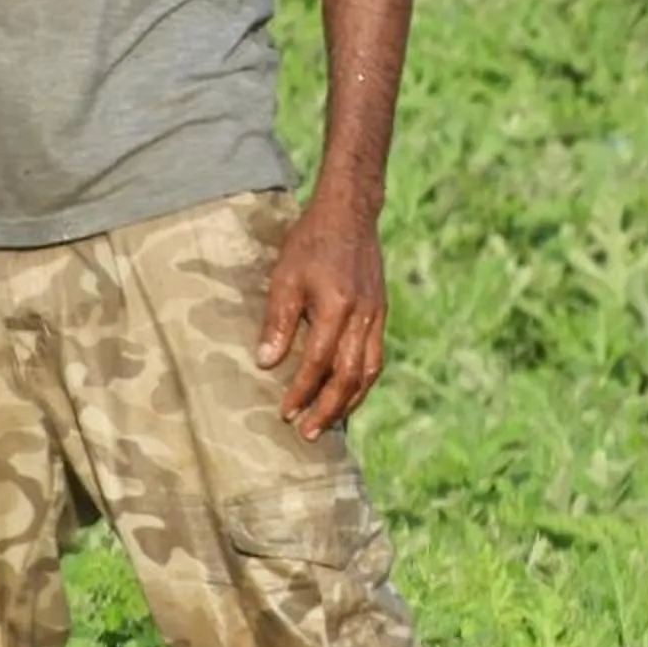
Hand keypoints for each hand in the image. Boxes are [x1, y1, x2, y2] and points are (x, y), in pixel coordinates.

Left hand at [254, 194, 387, 440]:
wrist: (349, 215)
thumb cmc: (311, 243)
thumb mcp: (285, 276)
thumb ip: (278, 321)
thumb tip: (266, 363)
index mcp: (336, 306)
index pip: (318, 362)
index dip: (301, 391)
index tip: (284, 412)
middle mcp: (362, 316)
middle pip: (349, 376)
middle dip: (327, 409)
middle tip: (307, 432)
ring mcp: (376, 317)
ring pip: (368, 372)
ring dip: (348, 403)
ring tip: (327, 423)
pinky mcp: (381, 315)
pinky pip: (375, 358)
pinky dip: (362, 383)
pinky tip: (347, 394)